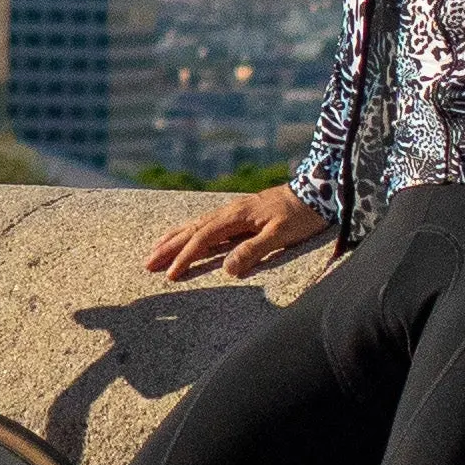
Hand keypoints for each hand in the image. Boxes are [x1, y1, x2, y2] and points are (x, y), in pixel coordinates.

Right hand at [147, 187, 327, 287]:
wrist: (316, 191)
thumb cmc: (300, 216)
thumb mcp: (281, 235)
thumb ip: (254, 250)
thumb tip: (227, 268)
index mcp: (236, 216)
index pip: (203, 239)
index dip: (185, 257)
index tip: (171, 274)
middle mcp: (229, 211)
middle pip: (192, 230)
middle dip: (169, 247)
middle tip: (148, 262)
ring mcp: (233, 211)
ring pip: (196, 224)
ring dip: (175, 237)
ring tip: (156, 248)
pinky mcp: (239, 213)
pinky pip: (207, 223)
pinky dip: (190, 230)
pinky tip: (186, 234)